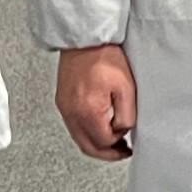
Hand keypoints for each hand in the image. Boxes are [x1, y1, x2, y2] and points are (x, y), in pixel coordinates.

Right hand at [56, 43, 135, 159]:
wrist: (85, 38)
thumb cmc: (104, 56)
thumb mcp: (126, 88)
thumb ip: (126, 115)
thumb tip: (123, 130)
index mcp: (87, 111)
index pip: (103, 142)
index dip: (118, 144)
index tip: (129, 142)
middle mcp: (71, 112)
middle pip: (88, 147)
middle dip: (106, 153)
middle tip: (121, 152)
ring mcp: (64, 107)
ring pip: (79, 138)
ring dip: (96, 143)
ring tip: (113, 139)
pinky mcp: (62, 101)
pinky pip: (74, 126)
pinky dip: (87, 131)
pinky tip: (99, 125)